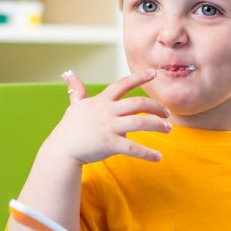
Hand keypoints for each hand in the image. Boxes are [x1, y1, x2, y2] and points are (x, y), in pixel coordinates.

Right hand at [52, 69, 170, 163]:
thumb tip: (68, 74)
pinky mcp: (109, 143)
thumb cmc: (69, 128)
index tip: (154, 73)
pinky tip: (158, 157)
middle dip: (156, 106)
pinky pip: (133, 148)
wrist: (62, 149)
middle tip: (167, 113)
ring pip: (140, 122)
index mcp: (102, 101)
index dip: (139, 77)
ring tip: (168, 129)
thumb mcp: (75, 105)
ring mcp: (109, 127)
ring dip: (157, 125)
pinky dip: (147, 153)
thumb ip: (77, 90)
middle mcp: (107, 111)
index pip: (123, 84)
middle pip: (138, 103)